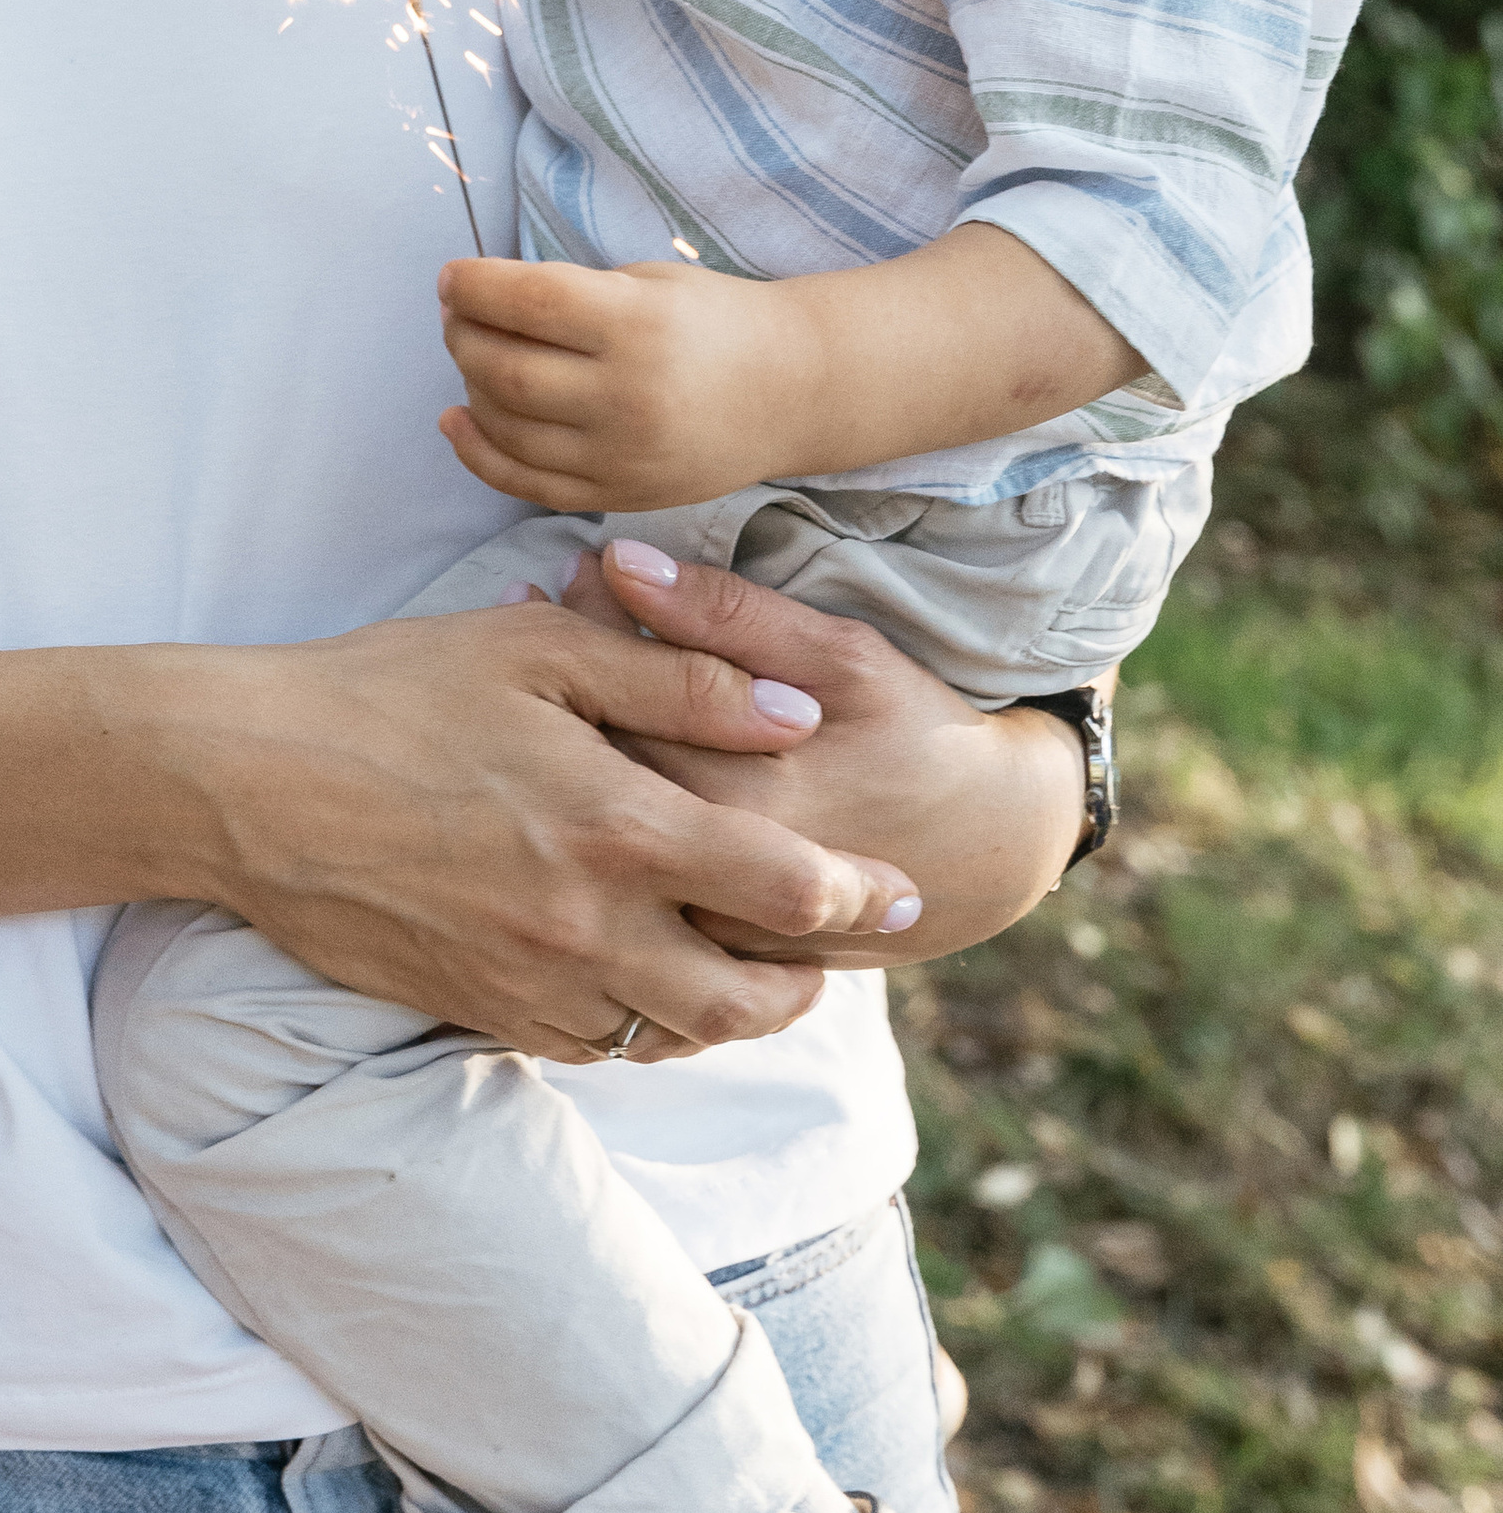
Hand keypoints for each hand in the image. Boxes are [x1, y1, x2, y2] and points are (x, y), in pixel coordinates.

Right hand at [180, 592, 920, 1071]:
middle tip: (835, 954)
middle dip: (810, 985)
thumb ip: (680, 679)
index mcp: (613, 825)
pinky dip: (640, 1023)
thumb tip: (793, 713)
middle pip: (745, 999)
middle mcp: (583, 925)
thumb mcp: (538, 648)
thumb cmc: (389, 691)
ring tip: (754, 971)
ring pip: (671, 1035)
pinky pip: (592, 1043)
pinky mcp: (478, 1013)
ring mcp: (528, 982)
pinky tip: (643, 977)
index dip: (858, 896)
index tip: (898, 890)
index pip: (783, 887)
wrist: (245, 785)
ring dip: (729, 1013)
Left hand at [439, 254, 797, 511]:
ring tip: (471, 356)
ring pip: (506, 426)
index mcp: (639, 325)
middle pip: (505, 368)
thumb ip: (569, 294)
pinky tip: (457, 419)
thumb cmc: (715, 322)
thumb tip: (480, 301)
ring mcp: (621, 456)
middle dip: (461, 334)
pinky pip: (524, 483)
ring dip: (468, 384)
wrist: (791, 392)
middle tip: (457, 314)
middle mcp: (628, 395)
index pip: (528, 301)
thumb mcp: (649, 284)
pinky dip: (477, 451)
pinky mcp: (617, 495)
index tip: (452, 277)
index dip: (473, 286)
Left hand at [563, 544, 1090, 962]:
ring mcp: (700, 921)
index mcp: (740, 794)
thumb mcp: (843, 657)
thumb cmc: (916, 735)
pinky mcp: (701, 952)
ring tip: (534, 678)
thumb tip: (621, 560)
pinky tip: (567, 760)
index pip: (623, 697)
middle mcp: (708, 872)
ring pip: (597, 832)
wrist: (985, 854)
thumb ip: (731, 616)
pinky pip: (620, 883)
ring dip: (559, 751)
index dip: (587, 623)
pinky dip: (590, 816)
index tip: (563, 570)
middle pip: (593, 769)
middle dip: (559, 682)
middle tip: (527, 612)